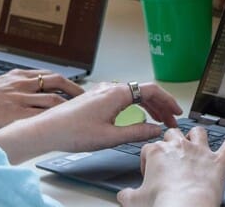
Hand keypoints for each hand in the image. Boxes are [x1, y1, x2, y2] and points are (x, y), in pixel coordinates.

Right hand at [0, 69, 84, 131]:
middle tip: (85, 99)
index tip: (75, 89)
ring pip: (52, 99)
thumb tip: (30, 92)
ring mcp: (19, 98)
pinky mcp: (15, 113)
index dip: (65, 81)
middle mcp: (20, 84)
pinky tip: (62, 124)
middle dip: (74, 90)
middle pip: (55, 81)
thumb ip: (15, 86)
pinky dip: (53, 119)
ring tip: (79, 113)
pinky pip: (40, 115)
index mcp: (17, 75)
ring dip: (68, 106)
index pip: (48, 74)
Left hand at [0, 82, 182, 163]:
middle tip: (170, 120)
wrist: (47, 130)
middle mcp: (108, 88)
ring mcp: (100, 92)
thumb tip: (156, 130)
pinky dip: (134, 105)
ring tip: (157, 120)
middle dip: (160, 104)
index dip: (167, 100)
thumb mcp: (111, 137)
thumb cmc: (73, 132)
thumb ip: (137, 132)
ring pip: (132, 93)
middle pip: (143, 90)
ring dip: (148, 105)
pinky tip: (136, 116)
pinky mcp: (94, 98)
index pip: (150, 89)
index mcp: (116, 93)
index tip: (176, 112)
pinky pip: (121, 97)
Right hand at [117, 121, 224, 206]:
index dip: (150, 163)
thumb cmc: (162, 203)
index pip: (150, 149)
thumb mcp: (135, 200)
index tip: (151, 175)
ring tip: (195, 139)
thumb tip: (124, 195)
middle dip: (172, 143)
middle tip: (172, 156)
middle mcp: (178, 147)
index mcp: (156, 152)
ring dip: (196, 135)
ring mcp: (200, 153)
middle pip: (173, 135)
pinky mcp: (218, 162)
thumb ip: (127, 194)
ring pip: (198, 132)